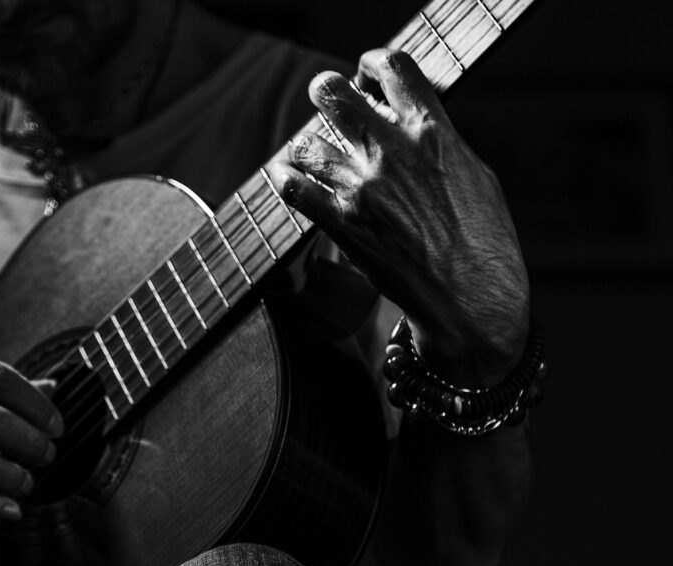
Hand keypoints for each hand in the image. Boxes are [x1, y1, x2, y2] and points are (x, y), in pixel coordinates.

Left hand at [274, 49, 529, 385]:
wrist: (474, 297)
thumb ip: (440, 142)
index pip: (393, 67)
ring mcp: (363, 187)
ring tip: (310, 156)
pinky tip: (288, 180)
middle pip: (334, 94)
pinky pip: (294, 190)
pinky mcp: (343, 224)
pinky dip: (286, 181)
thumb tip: (416, 126)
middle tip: (326, 103)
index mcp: (432, 131)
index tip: (365, 73)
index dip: (372, 63)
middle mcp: (393, 151)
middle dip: (325, 93)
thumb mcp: (476, 175)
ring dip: (306, 148)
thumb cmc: (485, 241)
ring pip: (307, 144)